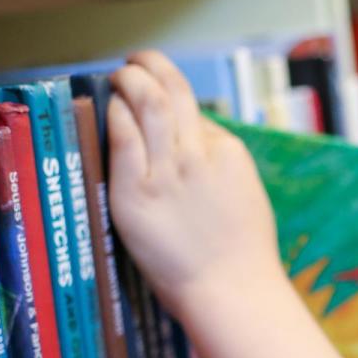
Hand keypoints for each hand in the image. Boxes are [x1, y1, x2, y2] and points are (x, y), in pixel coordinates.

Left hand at [107, 50, 285, 319]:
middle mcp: (199, 156)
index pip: (198, 117)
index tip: (163, 113)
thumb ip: (223, 172)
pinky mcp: (136, 192)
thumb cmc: (242, 259)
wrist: (232, 292)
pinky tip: (110, 109)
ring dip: (130, 79)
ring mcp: (168, 172)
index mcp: (231, 156)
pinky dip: (115, 114)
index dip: (178, 110)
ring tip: (119, 77)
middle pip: (173, 92)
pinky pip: (122, 137)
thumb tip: (198, 150)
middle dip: (151, 67)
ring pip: (148, 102)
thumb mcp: (247, 201)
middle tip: (135, 64)